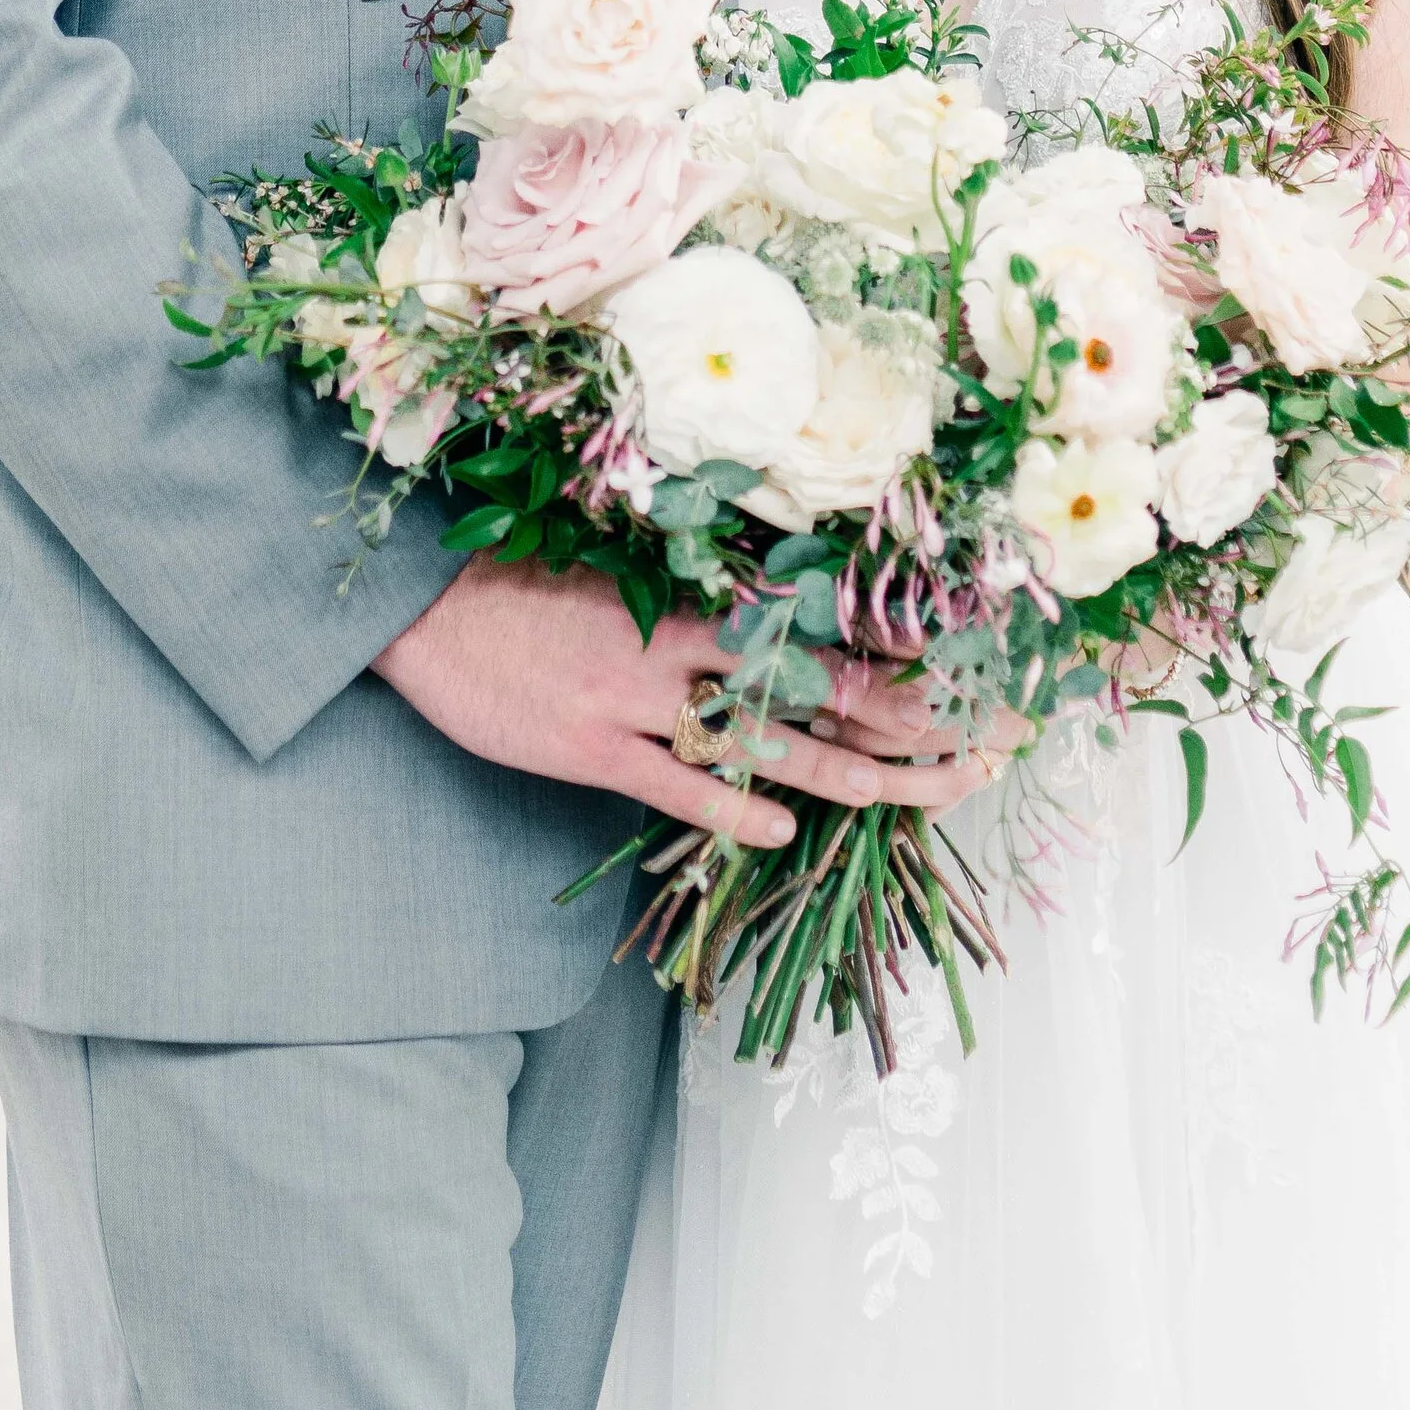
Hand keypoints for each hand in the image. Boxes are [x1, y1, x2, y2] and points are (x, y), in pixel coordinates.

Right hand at [371, 562, 1001, 849]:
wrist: (426, 606)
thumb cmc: (525, 585)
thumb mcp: (618, 575)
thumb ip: (695, 602)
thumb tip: (780, 618)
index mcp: (690, 600)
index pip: (818, 628)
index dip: (896, 652)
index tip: (966, 670)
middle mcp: (680, 648)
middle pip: (816, 688)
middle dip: (904, 718)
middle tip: (983, 743)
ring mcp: (639, 700)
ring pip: (763, 741)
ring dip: (847, 771)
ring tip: (921, 792)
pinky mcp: (591, 750)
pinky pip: (675, 785)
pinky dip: (731, 809)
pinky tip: (783, 833)